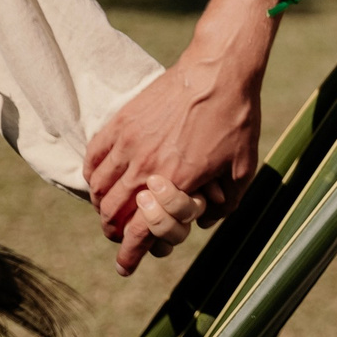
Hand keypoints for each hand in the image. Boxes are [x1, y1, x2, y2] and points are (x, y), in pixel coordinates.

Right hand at [84, 0, 269, 268]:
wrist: (219, 71)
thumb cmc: (236, 118)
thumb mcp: (244, 165)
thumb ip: (227, 201)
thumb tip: (204, 223)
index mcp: (177, 181)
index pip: (140, 230)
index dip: (130, 253)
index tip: (125, 266)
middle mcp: (147, 167)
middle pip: (113, 213)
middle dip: (114, 230)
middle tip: (119, 235)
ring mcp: (129, 143)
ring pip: (100, 188)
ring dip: (102, 205)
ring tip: (109, 210)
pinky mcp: (121, 123)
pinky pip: (94, 157)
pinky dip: (92, 174)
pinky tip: (100, 179)